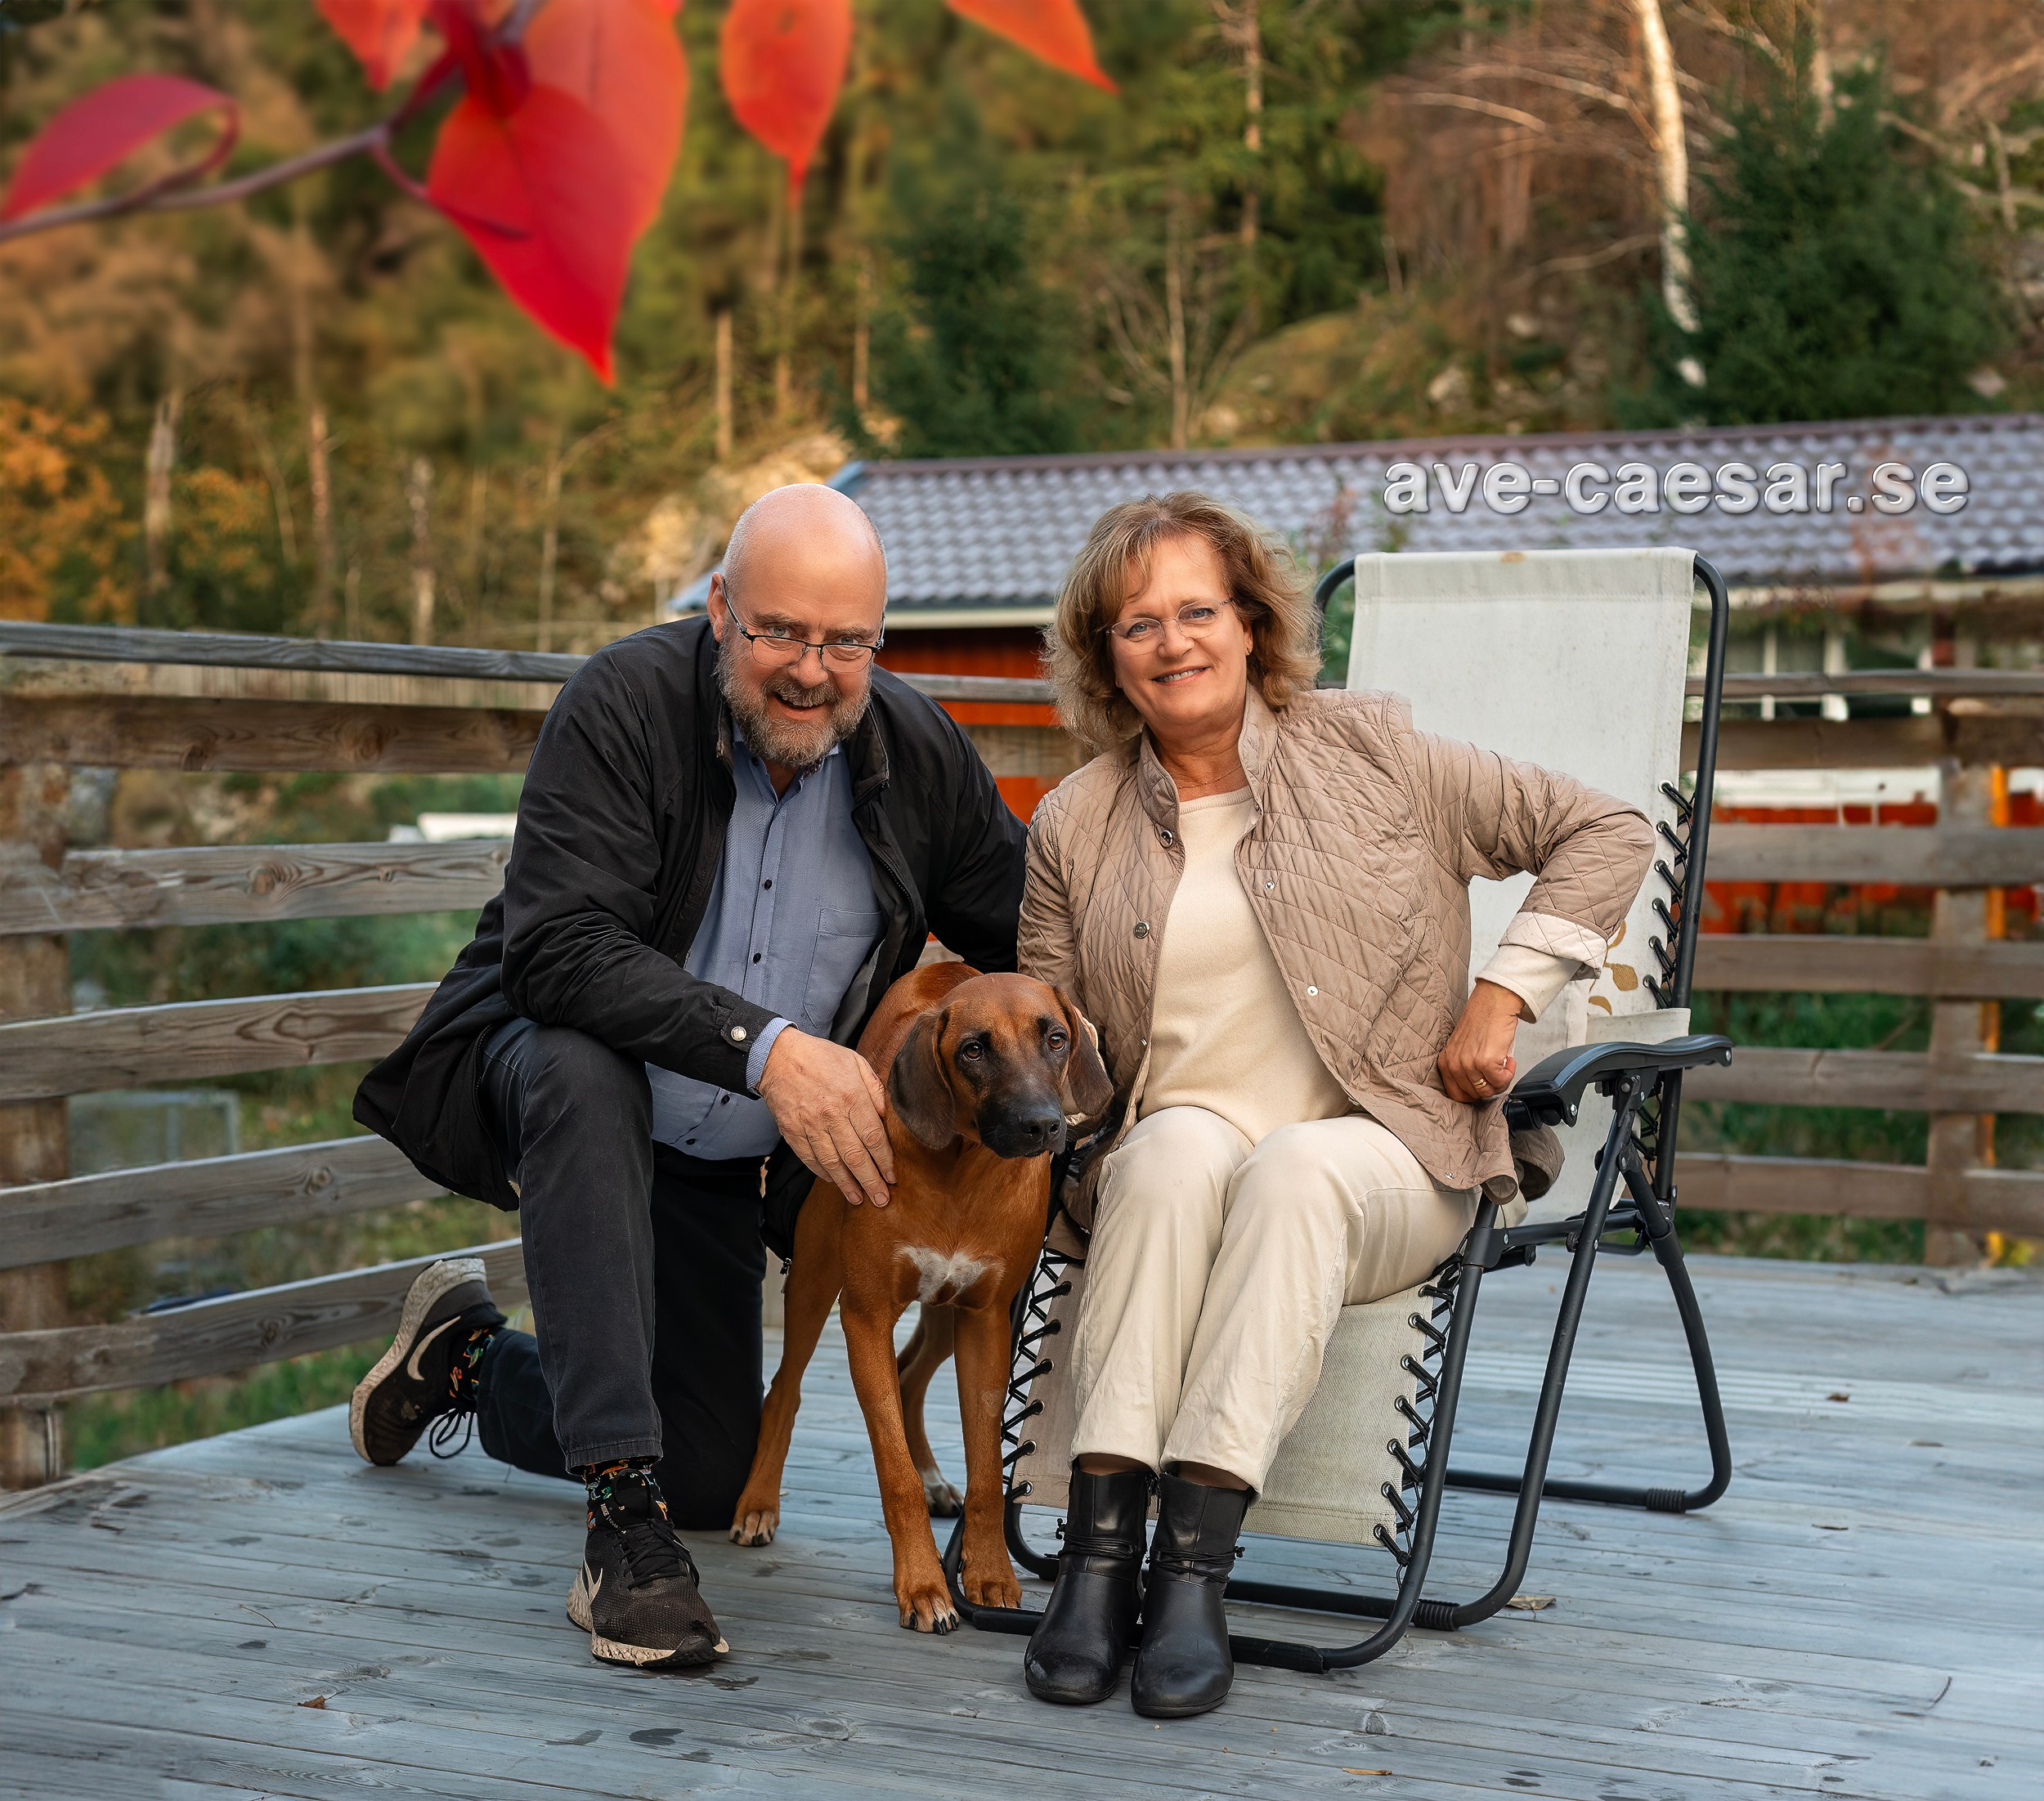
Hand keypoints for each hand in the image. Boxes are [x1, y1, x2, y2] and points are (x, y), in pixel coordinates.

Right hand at [757, 1028, 894, 1207]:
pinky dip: (823, 1173)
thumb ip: (875, 1089)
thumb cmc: (822, 1057)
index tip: (893, 1176)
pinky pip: (809, 1158)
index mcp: (851, 1096)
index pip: (873, 1136)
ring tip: (859, 1199)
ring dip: (847, 1184)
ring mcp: (809, 1125)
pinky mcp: (791, 1131)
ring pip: (832, 1162)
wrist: (778, 1056)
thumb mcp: (855, 1062)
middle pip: (855, 1155)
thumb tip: (890, 1116)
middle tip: (882, 1199)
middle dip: (871, 1181)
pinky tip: (835, 1182)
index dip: (885, 1160)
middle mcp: (830, 1114)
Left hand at [1437, 978, 1523, 1104]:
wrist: (1493, 1002)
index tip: (1484, 1084)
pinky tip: (1508, 1059)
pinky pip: (1501, 1081)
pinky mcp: (1486, 1061)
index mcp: (1446, 1061)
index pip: (1456, 1094)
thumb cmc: (1482, 1021)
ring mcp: (1469, 1064)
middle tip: (1497, 1072)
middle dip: (1490, 1086)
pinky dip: (1509, 1073)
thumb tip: (1479, 1087)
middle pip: (1474, 1095)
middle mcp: (1454, 1064)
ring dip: (1501, 1080)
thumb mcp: (1464, 1048)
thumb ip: (1465, 1068)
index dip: (1474, 1093)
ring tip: (1503, 1064)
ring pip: (1489, 1091)